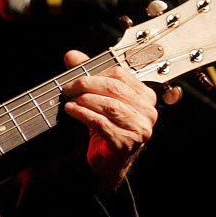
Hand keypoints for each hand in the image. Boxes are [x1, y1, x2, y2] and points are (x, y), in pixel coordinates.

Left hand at [61, 50, 157, 188]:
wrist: (107, 161)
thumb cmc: (106, 127)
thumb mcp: (98, 99)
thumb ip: (88, 75)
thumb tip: (72, 55)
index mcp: (145, 96)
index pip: (120, 74)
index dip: (95, 73)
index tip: (74, 77)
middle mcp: (147, 111)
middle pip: (114, 88)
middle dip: (86, 85)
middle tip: (68, 88)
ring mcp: (139, 128)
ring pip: (109, 105)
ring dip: (85, 100)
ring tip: (69, 100)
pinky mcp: (126, 142)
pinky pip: (102, 123)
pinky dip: (83, 114)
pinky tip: (72, 111)